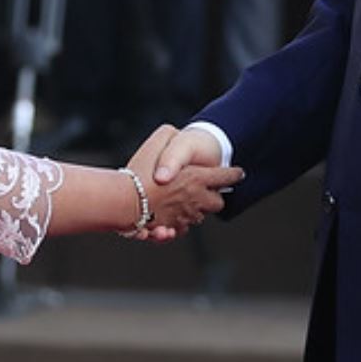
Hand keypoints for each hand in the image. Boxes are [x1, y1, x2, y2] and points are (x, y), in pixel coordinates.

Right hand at [124, 124, 241, 240]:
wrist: (122, 202)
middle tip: (205, 190)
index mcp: (198, 178)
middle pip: (217, 202)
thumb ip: (169, 134)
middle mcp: (196, 199)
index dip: (234, 174)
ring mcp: (186, 216)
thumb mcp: (156, 141)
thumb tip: (175, 133)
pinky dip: (180, 223)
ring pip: (200, 216)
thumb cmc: (138, 171)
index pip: (227, 177)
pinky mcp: (173, 229)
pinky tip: (169, 216)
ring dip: (195, 209)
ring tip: (184, 201)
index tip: (238, 173)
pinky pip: (183, 228)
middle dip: (213, 196)